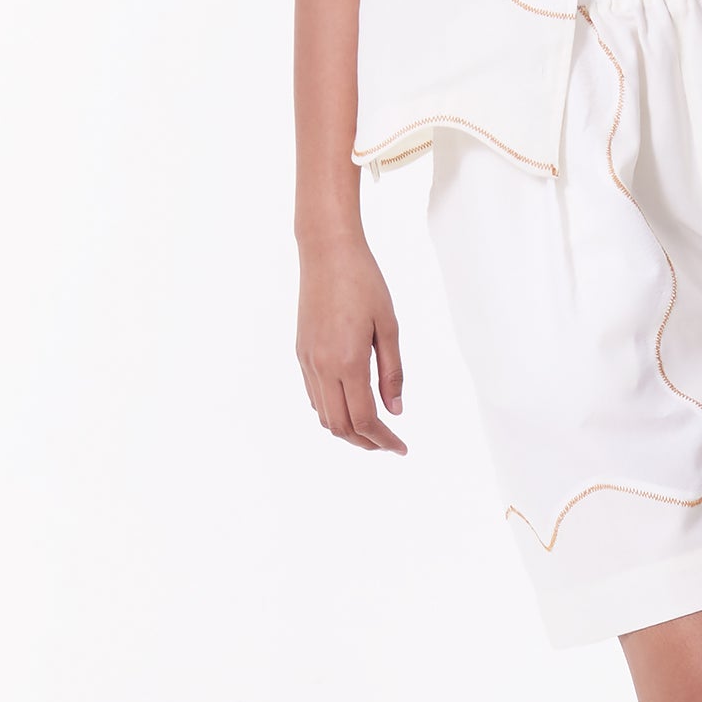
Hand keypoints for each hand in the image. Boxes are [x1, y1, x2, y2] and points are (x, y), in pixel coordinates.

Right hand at [296, 233, 405, 453]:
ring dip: (347, 429)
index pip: (364, 419)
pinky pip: (314, 395)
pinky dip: (333, 410)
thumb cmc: (364, 283)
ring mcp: (307, 361)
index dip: (383, 440)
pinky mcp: (301, 353)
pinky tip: (352, 403)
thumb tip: (396, 410)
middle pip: (340, 426)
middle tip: (389, 444)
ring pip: (323, 415)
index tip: (401, 448)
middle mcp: (322, 367)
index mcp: (348, 361)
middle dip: (365, 442)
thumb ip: (392, 372)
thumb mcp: (389, 327)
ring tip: (373, 428)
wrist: (327, 253)